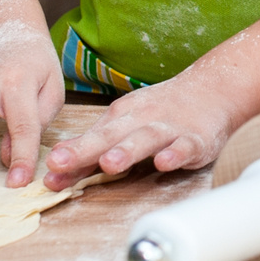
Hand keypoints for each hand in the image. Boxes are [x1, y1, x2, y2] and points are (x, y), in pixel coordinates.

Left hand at [42, 73, 242, 191]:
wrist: (211, 91)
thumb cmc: (161, 112)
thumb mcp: (123, 125)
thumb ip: (91, 149)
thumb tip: (55, 168)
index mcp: (120, 118)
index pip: (91, 139)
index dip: (70, 154)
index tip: (49, 170)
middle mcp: (141, 120)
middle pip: (110, 136)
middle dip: (85, 150)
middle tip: (61, 163)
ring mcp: (169, 129)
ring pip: (146, 139)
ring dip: (127, 151)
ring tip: (109, 164)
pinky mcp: (196, 140)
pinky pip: (185, 147)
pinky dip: (175, 154)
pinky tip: (164, 163)